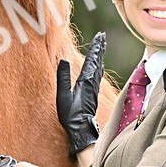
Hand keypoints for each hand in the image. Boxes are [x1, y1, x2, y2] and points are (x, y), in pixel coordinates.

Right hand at [57, 32, 105, 155]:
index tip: (99, 36)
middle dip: (100, 48)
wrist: (81, 129)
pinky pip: (98, 75)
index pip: (91, 60)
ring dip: (100, 56)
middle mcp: (92, 83)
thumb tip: (63, 59)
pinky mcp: (94, 94)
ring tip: (101, 47)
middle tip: (102, 37)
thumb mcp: (63, 95)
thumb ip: (63, 77)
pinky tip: (99, 66)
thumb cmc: (70, 115)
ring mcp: (94, 89)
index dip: (95, 48)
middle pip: (97, 62)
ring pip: (99, 68)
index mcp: (85, 82)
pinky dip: (99, 66)